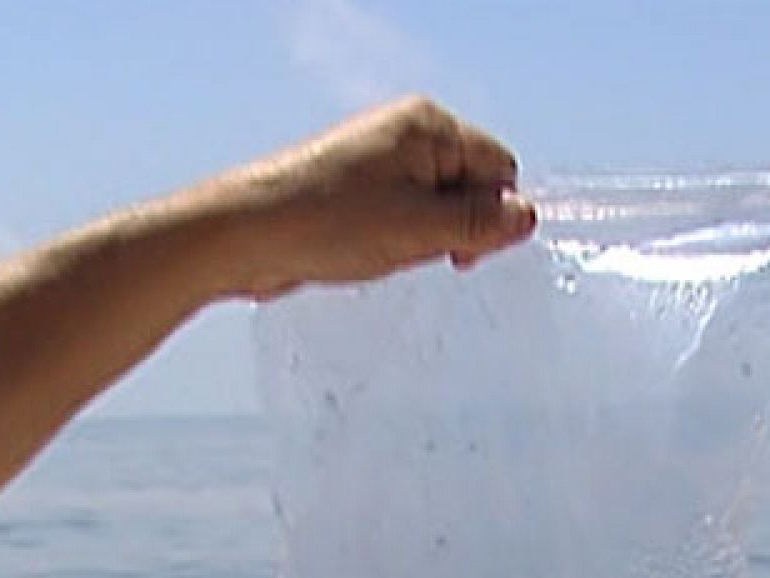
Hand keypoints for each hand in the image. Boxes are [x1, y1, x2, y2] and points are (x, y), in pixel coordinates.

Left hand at [203, 95, 536, 299]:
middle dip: (451, 230)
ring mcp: (376, 167)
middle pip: (467, 189)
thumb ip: (478, 223)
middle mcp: (402, 138)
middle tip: (413, 253)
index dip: (491, 214)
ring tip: (374, 252)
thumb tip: (525, 217)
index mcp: (427, 127)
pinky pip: (396, 225)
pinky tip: (358, 258)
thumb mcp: (418, 227)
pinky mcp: (351, 199)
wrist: (244, 237)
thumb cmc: (323, 220)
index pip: (498, 167)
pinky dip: (388, 247)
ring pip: (430, 213)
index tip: (463, 252)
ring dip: (416, 244)